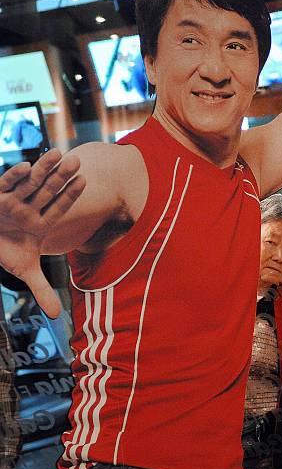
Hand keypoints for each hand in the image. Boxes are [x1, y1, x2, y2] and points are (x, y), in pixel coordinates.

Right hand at [0, 149, 84, 317]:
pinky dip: (14, 176)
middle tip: (79, 160)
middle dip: (62, 176)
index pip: (60, 206)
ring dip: (43, 168)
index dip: (71, 195)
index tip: (86, 181)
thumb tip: (56, 316)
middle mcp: (29, 208)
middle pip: (48, 190)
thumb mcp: (24, 270)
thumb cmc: (6, 249)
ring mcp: (13, 201)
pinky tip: (25, 165)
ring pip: (30, 183)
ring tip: (58, 153)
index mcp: (41, 223)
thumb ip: (41, 289)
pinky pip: (6, 184)